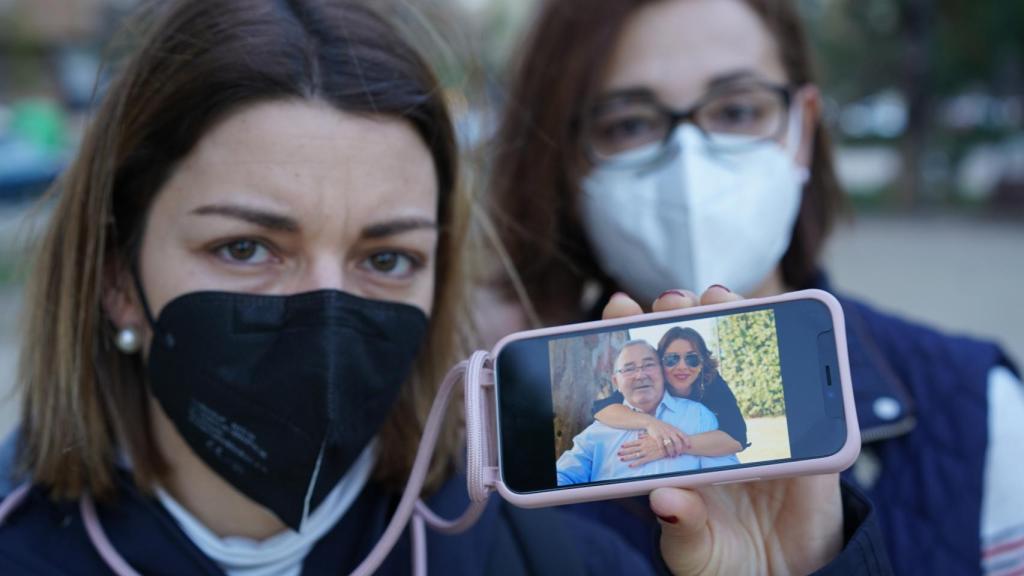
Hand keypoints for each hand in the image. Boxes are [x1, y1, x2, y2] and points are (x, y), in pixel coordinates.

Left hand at [602, 287, 843, 574]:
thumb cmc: (725, 562)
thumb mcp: (694, 551)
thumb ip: (683, 526)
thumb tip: (666, 498)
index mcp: (677, 443)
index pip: (650, 382)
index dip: (634, 342)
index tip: (619, 309)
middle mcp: (714, 424)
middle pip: (694, 357)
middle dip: (681, 318)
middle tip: (671, 301)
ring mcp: (762, 427)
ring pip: (747, 360)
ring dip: (735, 319)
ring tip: (719, 299)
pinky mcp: (810, 445)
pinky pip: (806, 403)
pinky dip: (795, 366)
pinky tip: (778, 334)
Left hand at [618, 434, 672, 466]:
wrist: (671, 444)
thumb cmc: (663, 439)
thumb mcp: (653, 436)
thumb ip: (645, 436)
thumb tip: (639, 435)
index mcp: (645, 441)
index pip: (634, 442)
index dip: (627, 444)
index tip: (621, 446)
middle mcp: (644, 446)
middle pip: (632, 449)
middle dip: (624, 451)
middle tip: (617, 453)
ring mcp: (647, 452)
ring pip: (635, 455)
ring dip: (627, 457)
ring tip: (620, 459)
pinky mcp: (651, 457)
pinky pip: (641, 461)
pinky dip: (635, 463)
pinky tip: (630, 465)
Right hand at [645, 418, 691, 456]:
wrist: (652, 422)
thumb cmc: (663, 427)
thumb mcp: (671, 427)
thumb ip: (677, 433)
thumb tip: (686, 439)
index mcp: (674, 429)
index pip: (683, 435)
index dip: (687, 441)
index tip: (689, 447)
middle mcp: (670, 431)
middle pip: (677, 441)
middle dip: (679, 449)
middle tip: (679, 454)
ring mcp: (663, 433)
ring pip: (669, 444)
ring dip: (671, 451)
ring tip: (672, 456)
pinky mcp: (657, 436)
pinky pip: (661, 445)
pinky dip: (663, 451)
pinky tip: (664, 454)